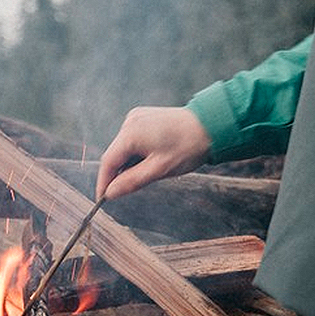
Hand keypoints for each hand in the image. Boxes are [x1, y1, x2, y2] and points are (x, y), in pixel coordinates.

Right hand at [95, 106, 212, 199]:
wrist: (212, 125)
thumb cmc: (188, 147)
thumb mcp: (158, 170)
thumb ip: (131, 182)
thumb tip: (110, 193)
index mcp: (131, 134)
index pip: (108, 162)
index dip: (103, 182)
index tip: (102, 198)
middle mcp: (130, 122)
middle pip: (115, 154)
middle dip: (118, 173)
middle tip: (125, 191)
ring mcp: (137, 117)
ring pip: (124, 147)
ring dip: (128, 163)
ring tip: (146, 174)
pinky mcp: (145, 117)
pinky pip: (132, 139)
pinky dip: (135, 153)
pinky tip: (149, 160)